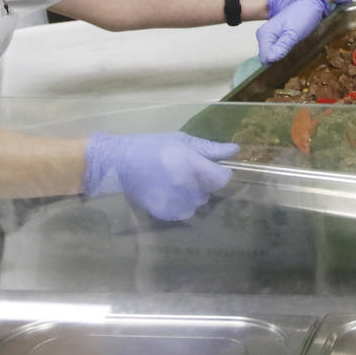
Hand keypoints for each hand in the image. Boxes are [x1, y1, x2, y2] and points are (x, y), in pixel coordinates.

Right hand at [83, 132, 238, 220]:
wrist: (120, 163)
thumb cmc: (153, 146)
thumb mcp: (182, 141)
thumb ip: (210, 148)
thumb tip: (235, 150)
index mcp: (191, 164)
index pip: (222, 179)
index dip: (221, 173)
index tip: (212, 168)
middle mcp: (186, 186)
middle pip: (210, 191)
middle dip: (204, 182)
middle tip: (187, 172)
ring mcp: (175, 202)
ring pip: (198, 203)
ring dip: (193, 195)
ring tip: (176, 182)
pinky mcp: (165, 213)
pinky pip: (184, 213)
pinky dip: (180, 204)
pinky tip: (168, 192)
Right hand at [257, 0, 330, 62]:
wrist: (311, 4)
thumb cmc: (304, 16)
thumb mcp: (294, 33)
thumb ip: (282, 46)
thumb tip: (270, 59)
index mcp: (265, 34)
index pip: (264, 58)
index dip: (275, 62)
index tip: (287, 58)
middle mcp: (264, 35)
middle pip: (267, 57)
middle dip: (279, 59)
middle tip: (293, 51)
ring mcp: (270, 36)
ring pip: (273, 54)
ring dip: (283, 55)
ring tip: (295, 47)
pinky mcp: (276, 36)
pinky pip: (277, 49)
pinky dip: (285, 51)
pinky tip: (294, 45)